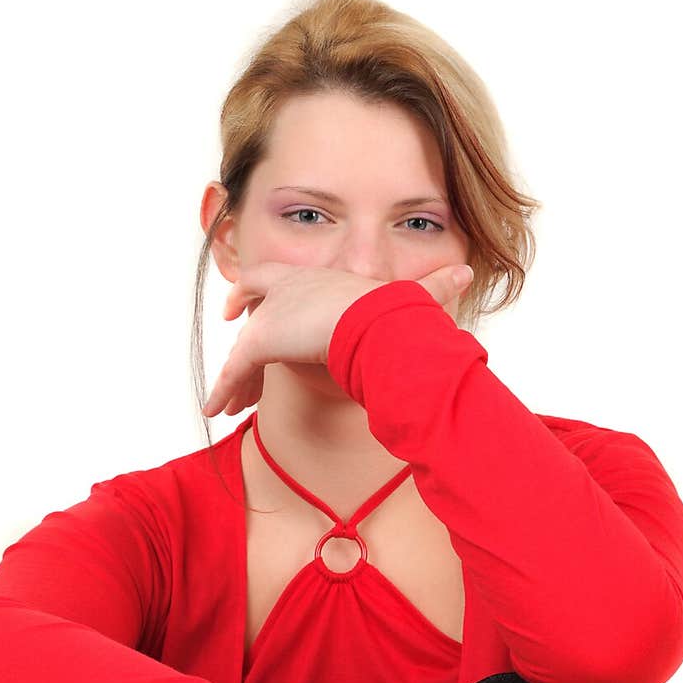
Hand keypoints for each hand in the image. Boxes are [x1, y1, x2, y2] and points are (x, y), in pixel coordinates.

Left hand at [201, 261, 473, 418]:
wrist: (381, 325)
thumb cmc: (400, 317)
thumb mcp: (413, 303)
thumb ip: (433, 290)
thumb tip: (468, 273)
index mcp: (319, 280)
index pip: (279, 280)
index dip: (260, 291)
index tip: (245, 305)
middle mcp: (290, 289)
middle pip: (253, 305)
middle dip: (241, 326)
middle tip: (234, 352)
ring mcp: (272, 313)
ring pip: (243, 349)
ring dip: (235, 378)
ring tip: (228, 403)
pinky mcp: (261, 339)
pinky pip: (235, 370)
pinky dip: (224, 389)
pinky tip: (215, 408)